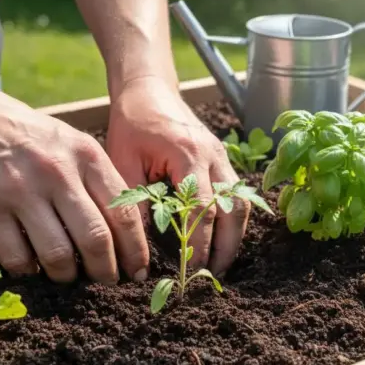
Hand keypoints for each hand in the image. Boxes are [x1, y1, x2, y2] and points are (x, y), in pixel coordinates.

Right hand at [0, 82, 149, 283]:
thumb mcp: (73, 143)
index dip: (135, 249)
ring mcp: (20, 190)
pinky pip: (17, 257)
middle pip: (95, 238)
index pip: (123, 212)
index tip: (138, 270)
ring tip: (68, 275)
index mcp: (86, 155)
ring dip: (67, 275)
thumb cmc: (30, 137)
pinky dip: (29, 271)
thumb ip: (98, 180)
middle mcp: (57, 172)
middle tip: (107, 280)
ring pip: (57, 254)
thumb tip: (126, 232)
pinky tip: (32, 266)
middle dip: (106, 270)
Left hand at [106, 76, 249, 276]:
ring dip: (234, 235)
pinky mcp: (222, 158)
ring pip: (241, 202)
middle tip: (214, 276)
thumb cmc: (132, 123)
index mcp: (188, 154)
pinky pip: (236, 193)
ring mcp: (222, 155)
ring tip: (221, 263)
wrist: (148, 89)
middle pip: (232, 209)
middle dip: (227, 246)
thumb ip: (135, 200)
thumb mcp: (123, 161)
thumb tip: (141, 243)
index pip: (201, 209)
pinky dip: (233, 218)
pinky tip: (222, 239)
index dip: (200, 242)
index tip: (192, 269)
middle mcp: (213, 155)